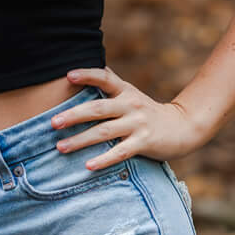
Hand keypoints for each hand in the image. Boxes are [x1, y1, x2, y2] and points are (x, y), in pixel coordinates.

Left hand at [54, 67, 211, 170]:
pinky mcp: (144, 142)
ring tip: (60, 147)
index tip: (67, 76)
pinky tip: (88, 166)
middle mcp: (130, 105)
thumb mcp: (131, 93)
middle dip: (73, 115)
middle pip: (97, 108)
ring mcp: (137, 124)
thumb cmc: (147, 111)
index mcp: (125, 91)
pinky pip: (120, 152)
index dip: (86, 75)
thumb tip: (88, 68)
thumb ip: (112, 83)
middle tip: (52, 122)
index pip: (104, 78)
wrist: (182, 127)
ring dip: (80, 140)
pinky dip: (104, 159)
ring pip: (104, 132)